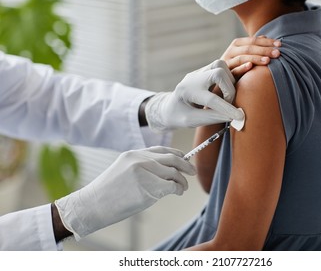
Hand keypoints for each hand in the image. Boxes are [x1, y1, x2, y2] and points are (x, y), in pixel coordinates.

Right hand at [54, 146, 194, 239]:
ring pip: (174, 173)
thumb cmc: (107, 193)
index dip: (176, 154)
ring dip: (182, 181)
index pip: (162, 150)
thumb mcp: (123, 171)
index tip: (184, 159)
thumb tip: (165, 173)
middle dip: (186, 165)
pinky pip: (172, 186)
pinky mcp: (148, 187)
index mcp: (134, 154)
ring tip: (183, 188)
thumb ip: (142, 167)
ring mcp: (144, 172)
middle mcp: (140, 159)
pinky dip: (178, 189)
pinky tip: (178, 193)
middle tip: (192, 171)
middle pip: (172, 159)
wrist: (91, 205)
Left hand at [145, 59, 242, 132]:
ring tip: (228, 96)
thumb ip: (211, 118)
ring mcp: (199, 71)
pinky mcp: (205, 70)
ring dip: (230, 80)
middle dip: (230, 89)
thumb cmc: (178, 116)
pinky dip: (230, 74)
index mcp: (186, 92)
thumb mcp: (191, 121)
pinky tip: (235, 81)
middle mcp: (193, 78)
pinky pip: (221, 66)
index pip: (211, 99)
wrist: (169, 106)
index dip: (227, 109)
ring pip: (220, 65)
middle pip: (218, 73)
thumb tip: (232, 116)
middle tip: (229, 104)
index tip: (239, 116)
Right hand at [221, 36, 280, 78]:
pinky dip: (242, 67)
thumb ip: (254, 45)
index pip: (254, 40)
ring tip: (268, 61)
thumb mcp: (244, 53)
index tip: (280, 45)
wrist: (220, 79)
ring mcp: (228, 61)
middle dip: (264, 50)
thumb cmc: (236, 64)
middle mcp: (231, 50)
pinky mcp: (226, 73)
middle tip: (278, 53)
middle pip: (249, 48)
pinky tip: (250, 66)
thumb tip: (265, 37)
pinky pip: (234, 70)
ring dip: (255, 58)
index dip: (267, 42)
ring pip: (242, 57)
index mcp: (237, 43)